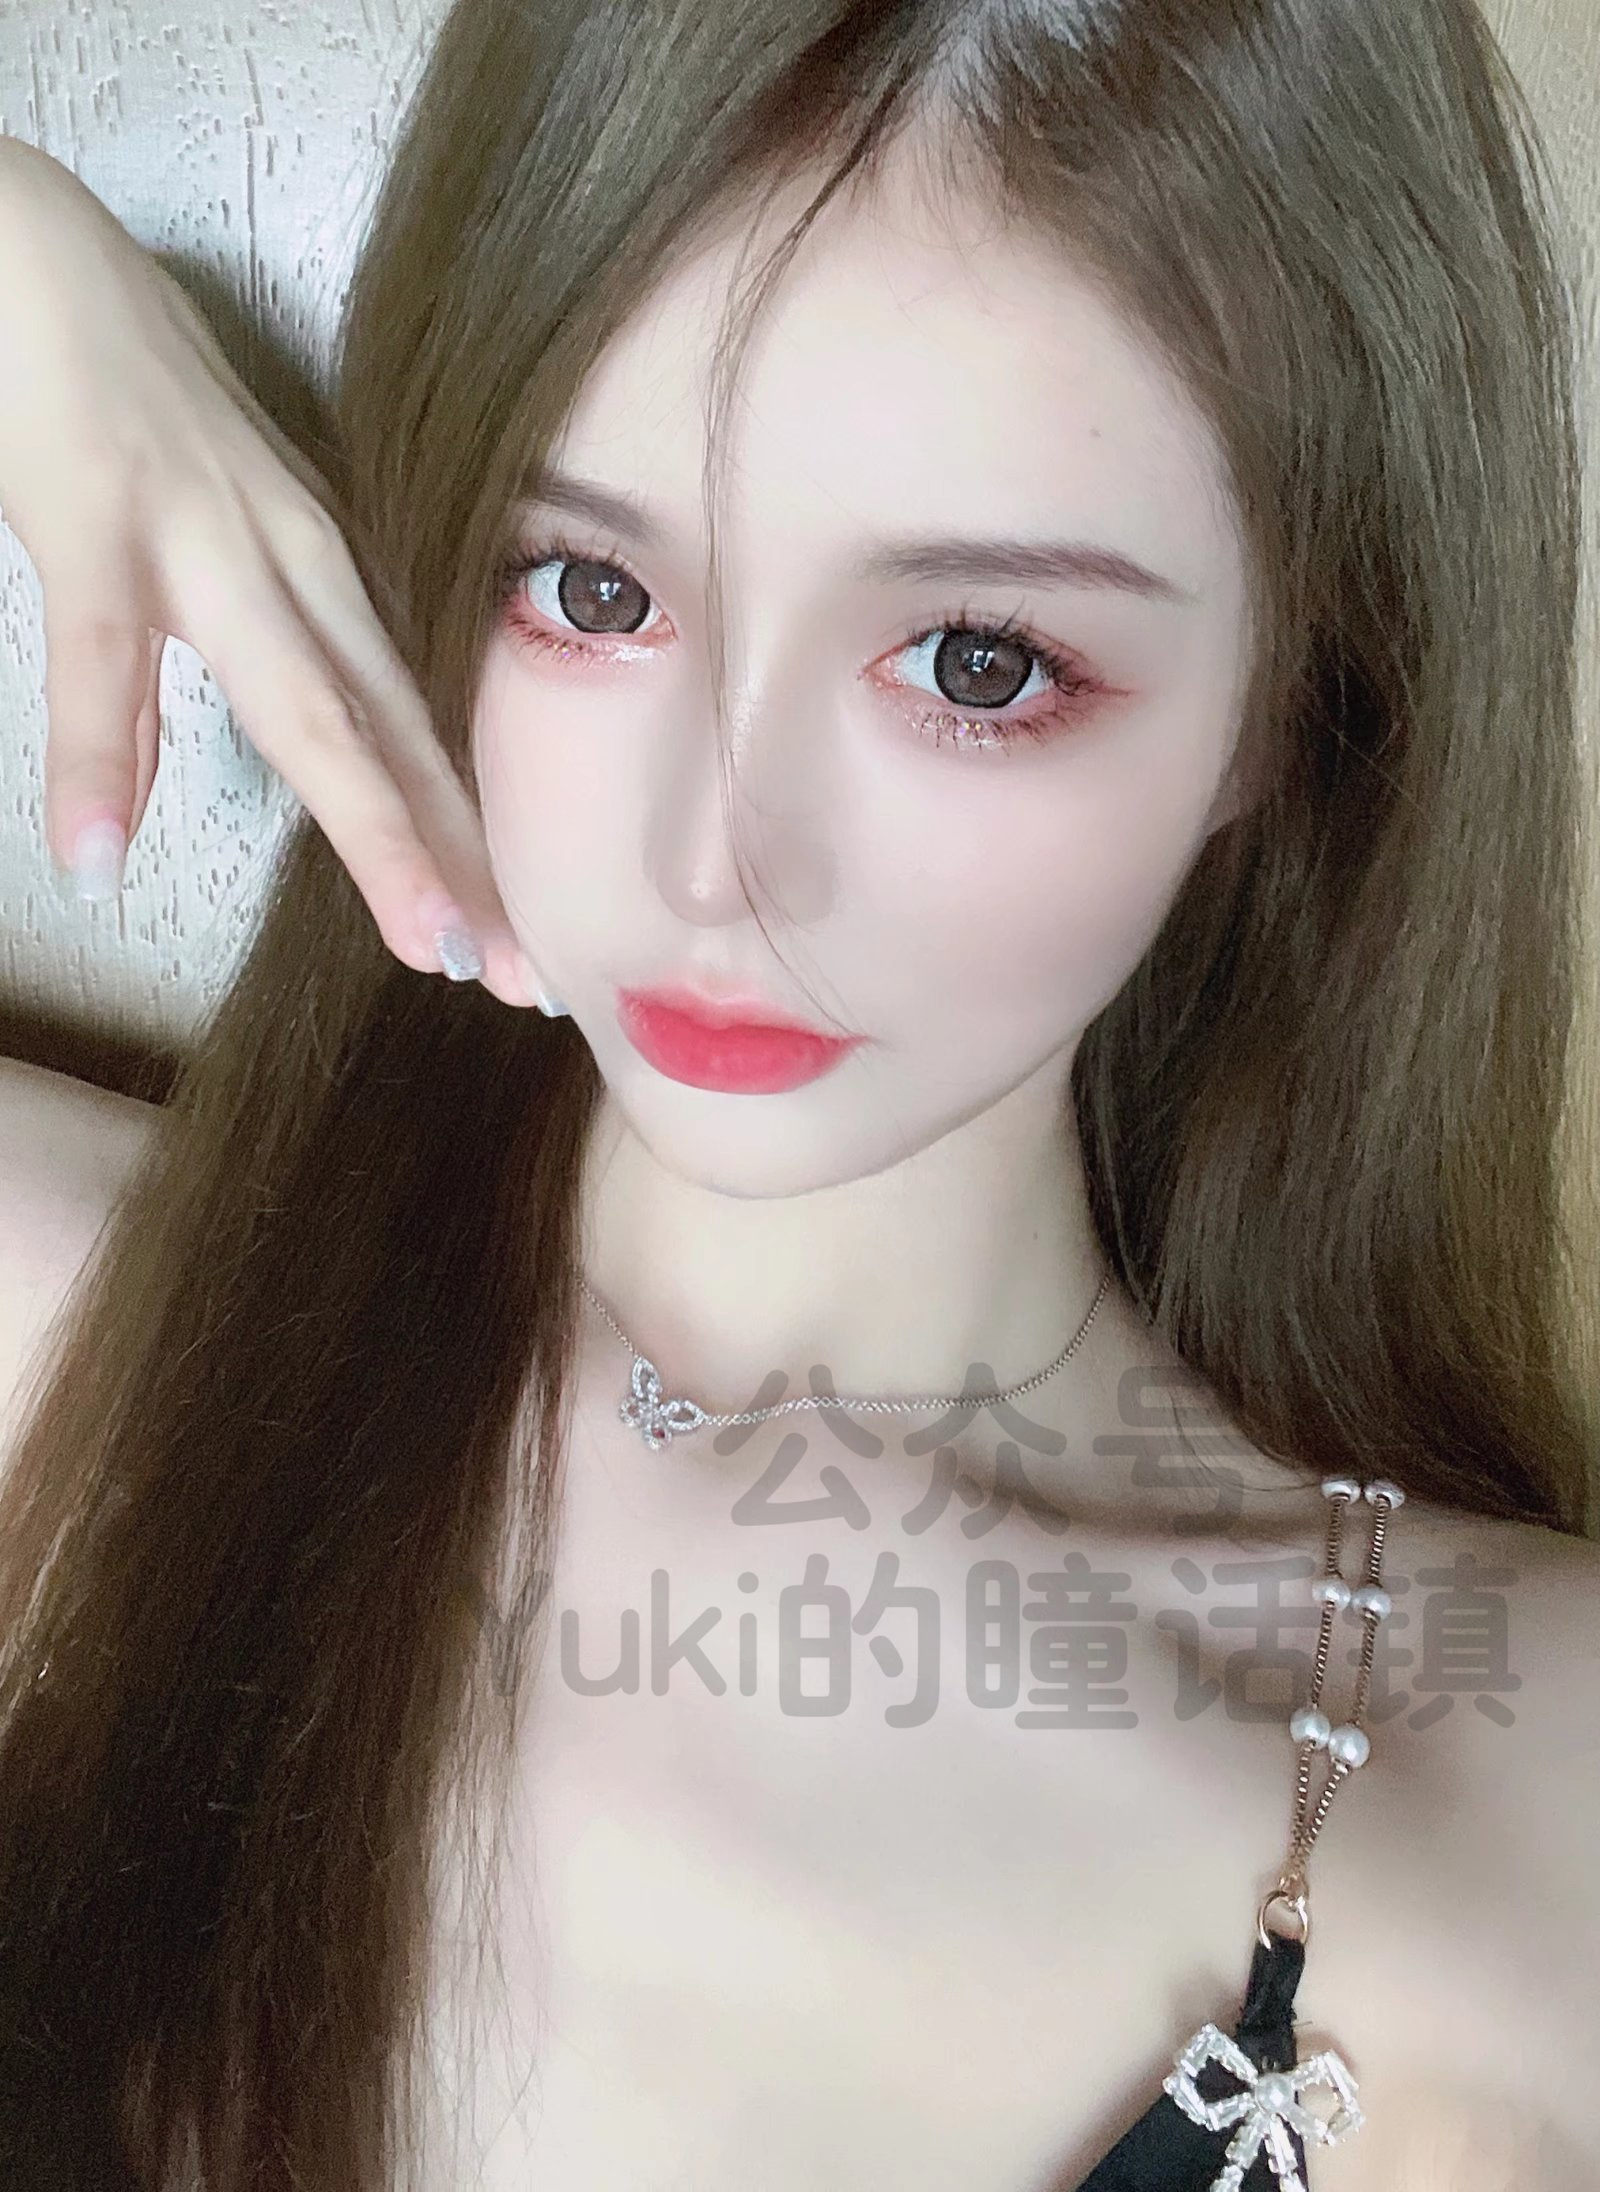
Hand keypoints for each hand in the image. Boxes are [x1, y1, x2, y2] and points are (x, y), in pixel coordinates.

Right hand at [0, 135, 540, 1007]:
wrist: (25, 248)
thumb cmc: (114, 407)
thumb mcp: (170, 556)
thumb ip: (160, 676)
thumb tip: (141, 797)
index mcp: (315, 574)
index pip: (410, 731)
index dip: (468, 844)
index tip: (525, 951)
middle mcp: (290, 560)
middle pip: (394, 736)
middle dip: (463, 863)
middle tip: (528, 981)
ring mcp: (203, 533)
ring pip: (306, 702)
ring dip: (373, 830)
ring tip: (423, 947)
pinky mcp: (93, 507)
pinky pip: (100, 648)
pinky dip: (95, 750)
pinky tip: (96, 852)